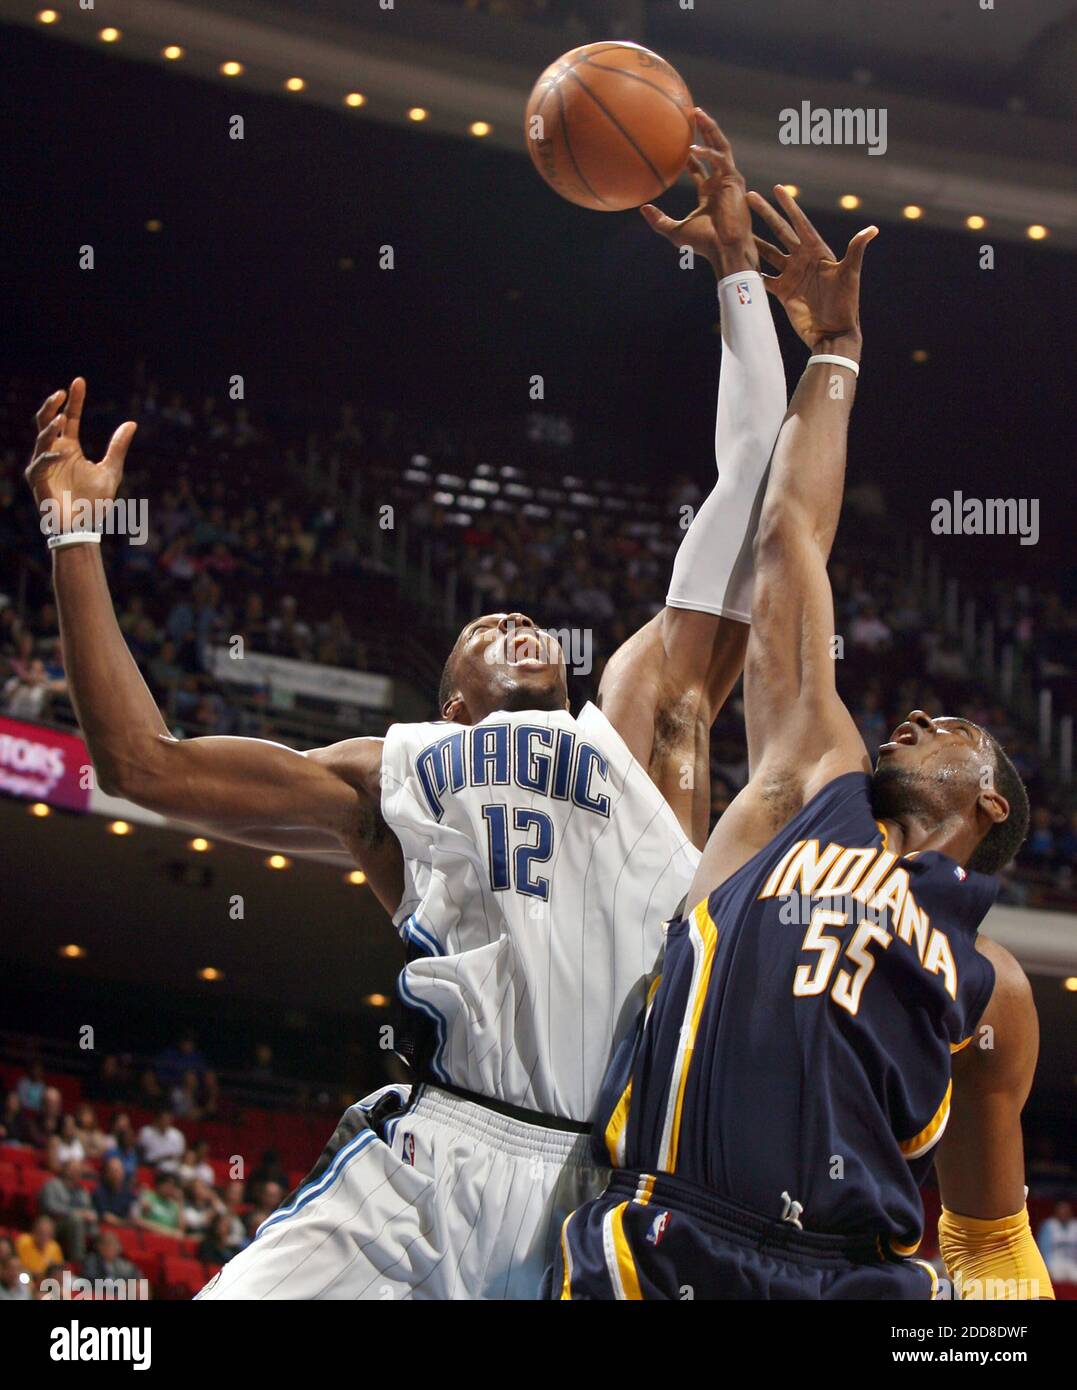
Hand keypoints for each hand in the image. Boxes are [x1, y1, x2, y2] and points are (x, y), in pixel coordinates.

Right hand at [25, 378, 135, 522]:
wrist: (84, 528)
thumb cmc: (94, 503)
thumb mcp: (111, 470)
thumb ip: (117, 447)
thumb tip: (132, 422)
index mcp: (69, 448)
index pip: (70, 418)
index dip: (74, 400)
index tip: (79, 381)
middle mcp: (54, 452)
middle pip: (48, 421)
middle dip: (52, 405)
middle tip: (62, 393)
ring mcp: (44, 465)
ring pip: (41, 438)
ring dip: (50, 427)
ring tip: (63, 417)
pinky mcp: (37, 480)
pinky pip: (39, 464)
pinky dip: (49, 459)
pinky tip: (61, 456)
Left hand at [640, 107, 755, 273]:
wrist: (724, 250)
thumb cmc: (704, 244)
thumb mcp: (675, 231)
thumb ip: (659, 220)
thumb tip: (642, 208)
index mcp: (710, 192)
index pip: (701, 167)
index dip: (691, 154)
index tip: (679, 142)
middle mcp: (721, 182)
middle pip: (714, 148)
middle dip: (705, 130)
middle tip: (692, 113)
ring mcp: (729, 180)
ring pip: (721, 146)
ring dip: (710, 129)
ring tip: (697, 113)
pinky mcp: (734, 181)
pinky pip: (721, 160)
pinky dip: (708, 154)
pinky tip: (692, 150)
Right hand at [748, 186, 876, 347]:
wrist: (833, 333)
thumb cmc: (845, 304)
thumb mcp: (849, 275)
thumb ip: (856, 250)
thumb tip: (873, 229)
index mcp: (817, 251)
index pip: (800, 223)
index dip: (789, 206)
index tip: (777, 188)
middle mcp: (802, 260)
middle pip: (780, 232)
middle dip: (766, 214)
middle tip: (749, 197)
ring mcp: (791, 275)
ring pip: (769, 252)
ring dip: (755, 240)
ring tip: (739, 228)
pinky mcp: (783, 292)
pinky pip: (764, 277)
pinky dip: (752, 270)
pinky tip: (739, 261)